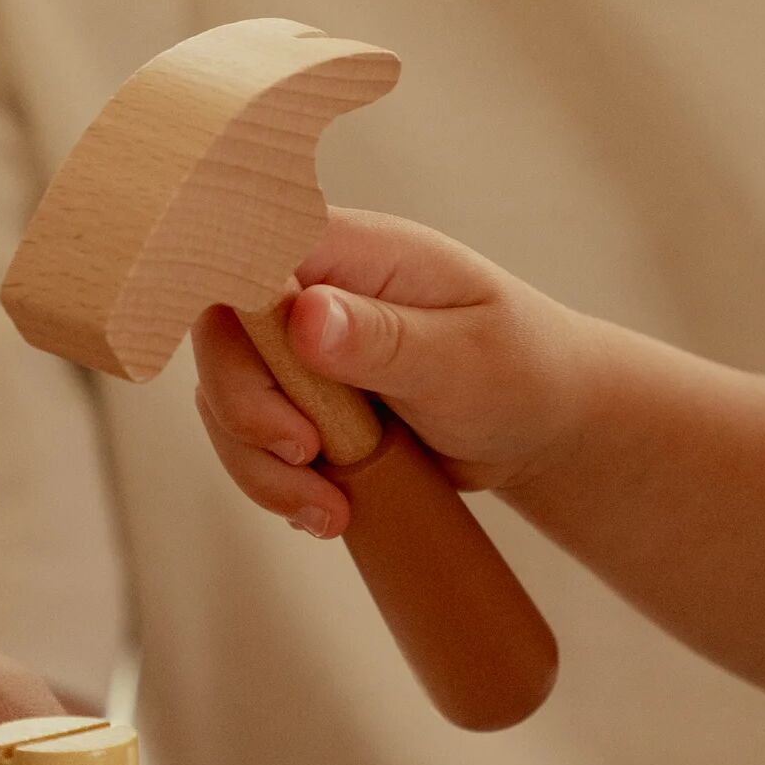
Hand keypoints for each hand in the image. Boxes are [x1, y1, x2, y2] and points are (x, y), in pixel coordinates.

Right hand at [191, 208, 597, 538]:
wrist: (543, 423)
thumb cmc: (520, 369)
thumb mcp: (462, 356)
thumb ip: (385, 337)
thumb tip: (306, 317)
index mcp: (348, 250)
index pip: (245, 254)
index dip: (231, 315)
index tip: (272, 390)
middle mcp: (310, 292)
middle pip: (221, 337)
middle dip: (245, 411)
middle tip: (305, 458)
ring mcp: (301, 353)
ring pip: (227, 401)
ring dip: (260, 467)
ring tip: (327, 513)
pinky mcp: (304, 407)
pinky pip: (255, 444)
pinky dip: (278, 485)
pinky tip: (328, 514)